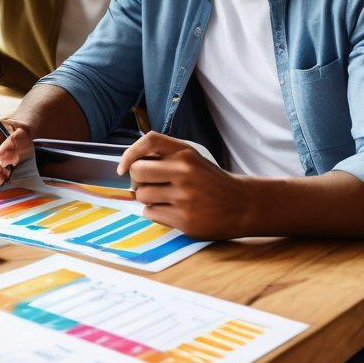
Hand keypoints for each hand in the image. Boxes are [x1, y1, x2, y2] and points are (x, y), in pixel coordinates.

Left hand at [119, 131, 251, 238]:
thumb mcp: (191, 158)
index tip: (123, 168)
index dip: (129, 154)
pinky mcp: (184, 220)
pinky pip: (150, 214)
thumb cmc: (208, 180)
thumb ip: (164, 155)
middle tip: (146, 185)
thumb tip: (128, 164)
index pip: (148, 142)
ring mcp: (184, 197)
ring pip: (141, 196)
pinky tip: (171, 210)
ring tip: (164, 199)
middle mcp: (184, 172)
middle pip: (137, 172)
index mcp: (185, 153)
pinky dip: (155, 213)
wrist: (241, 205)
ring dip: (147, 199)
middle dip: (136, 180)